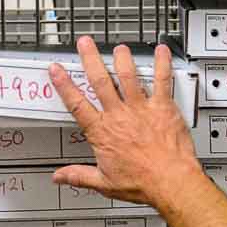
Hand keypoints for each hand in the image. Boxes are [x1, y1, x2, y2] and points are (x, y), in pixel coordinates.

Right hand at [49, 37, 204, 208]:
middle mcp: (119, 115)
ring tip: (119, 47)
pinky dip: (162, 64)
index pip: (77, 104)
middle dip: (90, 59)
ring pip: (128, 76)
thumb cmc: (142, 182)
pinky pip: (162, 80)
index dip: (64, 85)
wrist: (170, 181)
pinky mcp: (163, 107)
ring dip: (122, 59)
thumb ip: (79, 175)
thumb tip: (60, 176)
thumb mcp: (104, 182)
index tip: (57, 71)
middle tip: (85, 44)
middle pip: (100, 81)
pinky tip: (161, 51)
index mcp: (102, 132)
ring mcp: (141, 108)